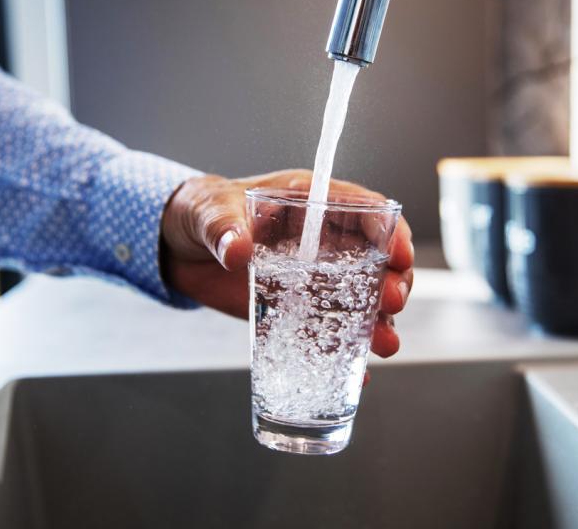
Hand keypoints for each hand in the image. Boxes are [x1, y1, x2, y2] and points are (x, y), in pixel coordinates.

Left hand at [161, 169, 413, 362]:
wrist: (177, 248)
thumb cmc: (200, 213)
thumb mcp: (209, 212)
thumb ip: (222, 228)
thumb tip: (237, 250)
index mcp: (309, 203)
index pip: (363, 210)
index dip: (389, 230)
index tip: (400, 254)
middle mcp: (320, 241)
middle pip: (374, 259)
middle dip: (391, 281)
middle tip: (392, 303)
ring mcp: (311, 278)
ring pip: (359, 299)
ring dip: (377, 321)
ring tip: (385, 344)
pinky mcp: (294, 308)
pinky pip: (325, 330)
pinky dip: (342, 351)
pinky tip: (357, 374)